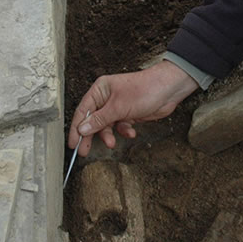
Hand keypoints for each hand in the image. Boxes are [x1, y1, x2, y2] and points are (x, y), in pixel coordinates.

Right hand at [68, 60, 198, 154]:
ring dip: (109, 135)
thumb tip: (82, 129)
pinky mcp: (128, 113)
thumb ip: (99, 120)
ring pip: (106, 126)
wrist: (169, 89)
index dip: (76, 128)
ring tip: (111, 143)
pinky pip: (120, 126)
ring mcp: (118, 106)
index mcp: (100, 90)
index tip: (72, 143)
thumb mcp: (119, 107)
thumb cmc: (145, 90)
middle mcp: (106, 97)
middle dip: (90, 135)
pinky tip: (131, 132)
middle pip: (93, 120)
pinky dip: (124, 131)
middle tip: (84, 151)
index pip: (83, 111)